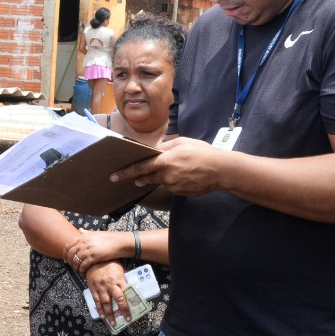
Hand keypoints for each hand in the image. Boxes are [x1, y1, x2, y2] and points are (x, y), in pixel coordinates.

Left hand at [62, 231, 124, 271]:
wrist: (119, 242)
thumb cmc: (108, 238)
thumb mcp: (95, 233)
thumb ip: (86, 233)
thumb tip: (80, 230)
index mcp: (82, 237)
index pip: (68, 245)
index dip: (65, 253)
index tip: (66, 259)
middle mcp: (83, 243)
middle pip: (70, 254)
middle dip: (69, 261)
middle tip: (72, 266)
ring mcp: (88, 250)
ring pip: (75, 261)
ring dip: (75, 267)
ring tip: (78, 270)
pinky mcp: (93, 257)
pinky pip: (83, 265)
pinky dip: (82, 270)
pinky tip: (83, 272)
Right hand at [84, 261, 131, 324]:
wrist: (94, 261)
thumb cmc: (109, 264)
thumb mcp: (120, 270)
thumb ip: (124, 281)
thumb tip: (129, 291)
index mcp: (119, 280)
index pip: (126, 294)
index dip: (129, 304)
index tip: (132, 312)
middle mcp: (110, 285)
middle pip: (118, 300)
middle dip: (122, 310)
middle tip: (126, 319)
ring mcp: (101, 288)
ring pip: (106, 303)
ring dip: (110, 314)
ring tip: (112, 323)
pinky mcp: (94, 290)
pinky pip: (97, 301)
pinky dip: (99, 310)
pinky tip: (102, 316)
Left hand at [110, 136, 225, 196]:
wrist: (221, 170)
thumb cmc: (202, 152)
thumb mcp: (182, 142)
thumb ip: (165, 147)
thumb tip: (154, 150)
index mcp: (165, 161)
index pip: (140, 168)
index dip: (125, 172)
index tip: (114, 176)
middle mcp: (166, 176)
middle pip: (147, 177)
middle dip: (136, 177)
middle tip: (125, 178)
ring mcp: (173, 186)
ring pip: (160, 181)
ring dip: (160, 176)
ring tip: (173, 169)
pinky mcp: (179, 193)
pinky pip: (171, 186)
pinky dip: (173, 180)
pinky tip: (185, 174)